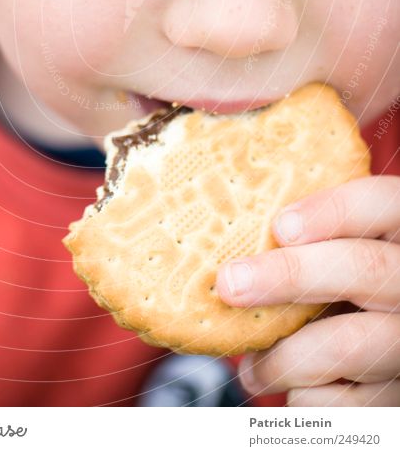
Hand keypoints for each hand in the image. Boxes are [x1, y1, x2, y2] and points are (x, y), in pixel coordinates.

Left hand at [216, 176, 399, 405]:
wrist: (372, 343)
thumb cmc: (334, 276)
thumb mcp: (334, 243)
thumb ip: (302, 230)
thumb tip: (224, 229)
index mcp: (399, 228)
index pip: (381, 203)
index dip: (333, 211)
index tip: (280, 226)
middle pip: (362, 270)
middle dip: (288, 276)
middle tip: (231, 283)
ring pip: (347, 344)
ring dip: (281, 356)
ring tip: (249, 364)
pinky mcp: (395, 397)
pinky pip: (344, 404)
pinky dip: (301, 397)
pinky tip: (288, 387)